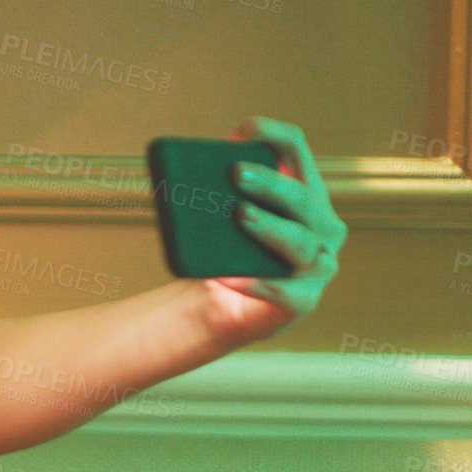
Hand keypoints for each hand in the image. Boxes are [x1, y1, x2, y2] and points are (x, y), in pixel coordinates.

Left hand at [204, 115, 347, 343]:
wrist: (224, 307)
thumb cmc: (227, 254)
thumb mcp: (220, 220)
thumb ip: (214, 195)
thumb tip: (182, 178)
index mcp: (303, 192)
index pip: (295, 148)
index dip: (271, 135)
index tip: (242, 132)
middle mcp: (322, 224)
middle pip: (300, 195)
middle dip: (269, 183)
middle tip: (235, 173)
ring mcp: (320, 263)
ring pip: (299, 240)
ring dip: (269, 227)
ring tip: (240, 216)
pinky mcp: (304, 299)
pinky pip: (284, 291)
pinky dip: (257, 283)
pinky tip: (231, 277)